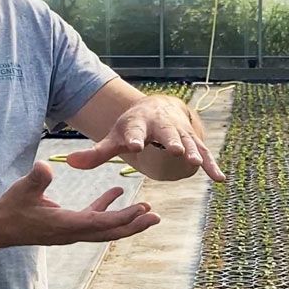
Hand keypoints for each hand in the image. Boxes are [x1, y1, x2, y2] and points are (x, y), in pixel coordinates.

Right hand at [0, 162, 160, 247]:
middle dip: (134, 225)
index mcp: (66, 226)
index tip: (143, 211)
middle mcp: (73, 232)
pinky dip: (107, 208)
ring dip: (126, 219)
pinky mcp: (68, 225)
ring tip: (147, 209)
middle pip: (110, 232)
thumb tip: (44, 167)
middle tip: (156, 217)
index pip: (101, 224)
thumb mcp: (21, 191)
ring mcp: (71, 231)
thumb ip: (35, 179)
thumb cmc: (10, 209)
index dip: (123, 218)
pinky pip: (94, 219)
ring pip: (105, 228)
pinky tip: (116, 193)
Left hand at [67, 96, 225, 181]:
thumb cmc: (132, 128)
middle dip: (171, 142)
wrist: (157, 108)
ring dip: (193, 152)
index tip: (133, 145)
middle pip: (167, 134)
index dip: (134, 138)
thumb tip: (69, 163)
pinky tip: (220, 180)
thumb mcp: (114, 138)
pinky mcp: (193, 142)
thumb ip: (95, 153)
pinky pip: (204, 154)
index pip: (135, 132)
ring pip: (188, 142)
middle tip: (175, 151)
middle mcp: (162, 126)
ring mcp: (180, 133)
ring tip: (195, 164)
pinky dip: (211, 166)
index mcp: (139, 124)